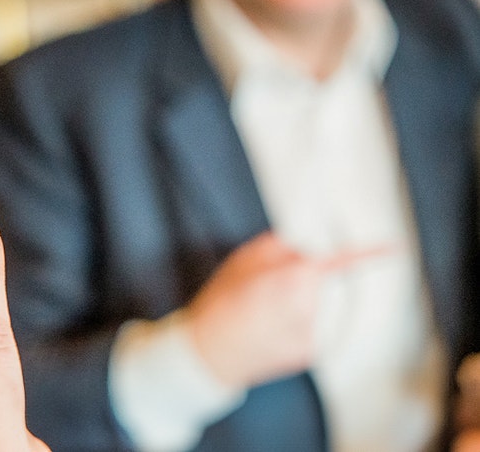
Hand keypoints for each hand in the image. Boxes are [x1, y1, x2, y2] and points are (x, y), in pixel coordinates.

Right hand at [186, 232, 392, 387]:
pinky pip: (310, 327)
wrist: (209, 354)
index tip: (393, 249)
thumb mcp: (238, 262)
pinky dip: (294, 323)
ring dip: (295, 302)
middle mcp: (307, 308)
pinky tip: (269, 330)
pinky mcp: (309, 353)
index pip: (336, 262)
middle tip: (265, 286)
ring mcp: (310, 334)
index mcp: (289, 280)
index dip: (366, 255)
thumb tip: (298, 249)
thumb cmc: (219, 305)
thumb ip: (274, 248)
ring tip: (262, 312)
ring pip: (313, 305)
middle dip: (299, 278)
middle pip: (316, 281)